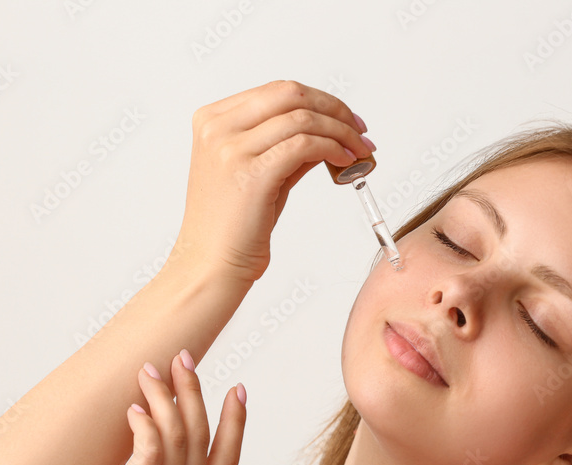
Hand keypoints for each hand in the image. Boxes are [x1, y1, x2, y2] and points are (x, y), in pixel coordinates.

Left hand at [28, 350, 245, 464]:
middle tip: (186, 359)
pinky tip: (134, 407)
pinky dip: (146, 425)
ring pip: (178, 440)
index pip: (225, 463)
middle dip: (198, 394)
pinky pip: (148, 455)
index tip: (235, 391)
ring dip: (168, 398)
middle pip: (204, 441)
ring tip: (151, 370)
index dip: (233, 424)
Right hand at [168, 79, 374, 283]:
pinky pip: (305, 145)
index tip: (345, 119)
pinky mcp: (252, 172)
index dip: (319, 101)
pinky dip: (333, 149)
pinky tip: (345, 162)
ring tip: (360, 151)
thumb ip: (287, 146)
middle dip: (334, 109)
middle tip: (360, 131)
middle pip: (290, 94)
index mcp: (213, 119)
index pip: (276, 91)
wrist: (211, 265)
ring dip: (341, 132)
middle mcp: (218, 127)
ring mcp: (231, 148)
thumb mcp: (259, 173)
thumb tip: (329, 130)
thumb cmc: (233, 227)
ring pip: (303, 118)